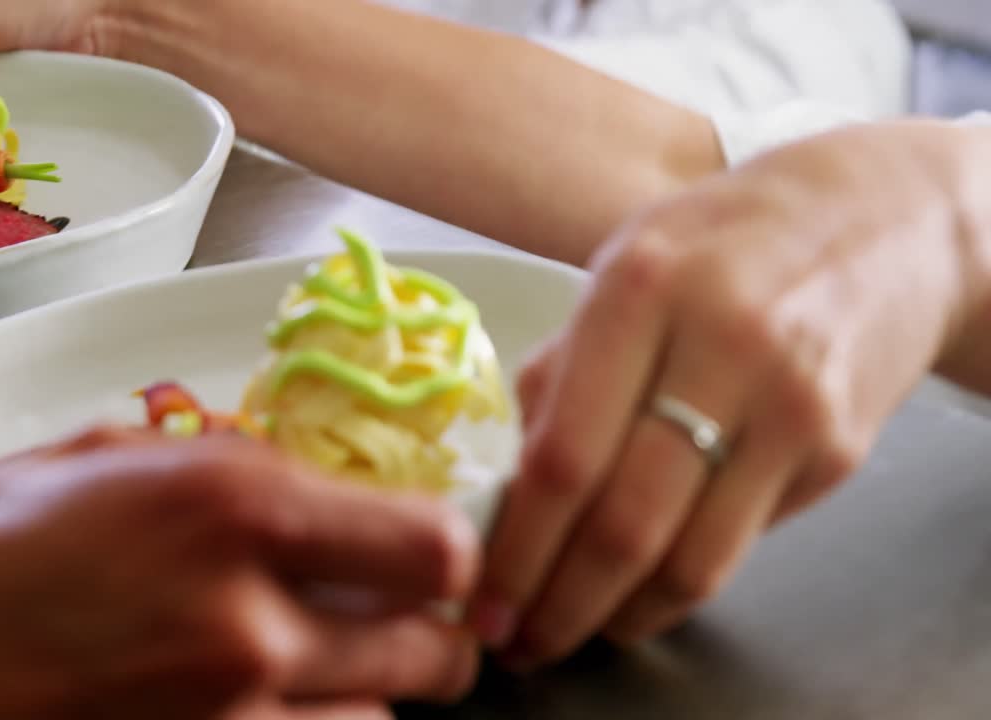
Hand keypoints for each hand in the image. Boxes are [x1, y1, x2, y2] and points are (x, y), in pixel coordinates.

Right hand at [0, 427, 478, 718]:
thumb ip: (213, 460)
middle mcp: (250, 619)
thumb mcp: (90, 464)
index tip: (429, 557)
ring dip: (367, 696)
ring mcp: (231, 719)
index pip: (435, 544)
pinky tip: (262, 712)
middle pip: (435, 649)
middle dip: (429, 637)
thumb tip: (289, 465)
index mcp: (231, 506)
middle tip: (398, 624)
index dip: (447, 555)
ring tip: (311, 673)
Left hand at [468, 121, 986, 668]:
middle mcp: (722, 347)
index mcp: (642, 290)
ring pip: (692, 559)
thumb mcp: (625, 264)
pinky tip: (642, 586)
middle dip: (559, 604)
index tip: (482, 598)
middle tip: (521, 640)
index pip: (564, 455)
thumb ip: (564, 368)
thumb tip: (510, 486)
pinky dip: (680, 582)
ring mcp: (791, 405)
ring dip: (619, 615)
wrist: (884, 219)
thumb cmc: (727, 241)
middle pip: (625, 523)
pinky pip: (740, 543)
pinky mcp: (837, 450)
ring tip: (574, 629)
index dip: (517, 547)